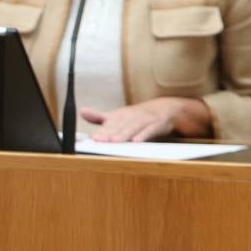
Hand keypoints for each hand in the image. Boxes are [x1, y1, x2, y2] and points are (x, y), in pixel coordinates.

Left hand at [82, 96, 210, 141]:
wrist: (169, 109)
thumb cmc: (140, 115)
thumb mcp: (119, 115)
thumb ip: (100, 117)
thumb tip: (81, 111)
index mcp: (122, 114)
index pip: (111, 123)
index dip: (103, 131)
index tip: (94, 138)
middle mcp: (133, 115)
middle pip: (120, 125)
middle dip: (110, 133)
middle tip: (100, 140)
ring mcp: (147, 119)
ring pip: (134, 127)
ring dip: (124, 134)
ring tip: (115, 141)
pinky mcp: (160, 123)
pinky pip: (152, 129)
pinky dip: (144, 135)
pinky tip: (137, 141)